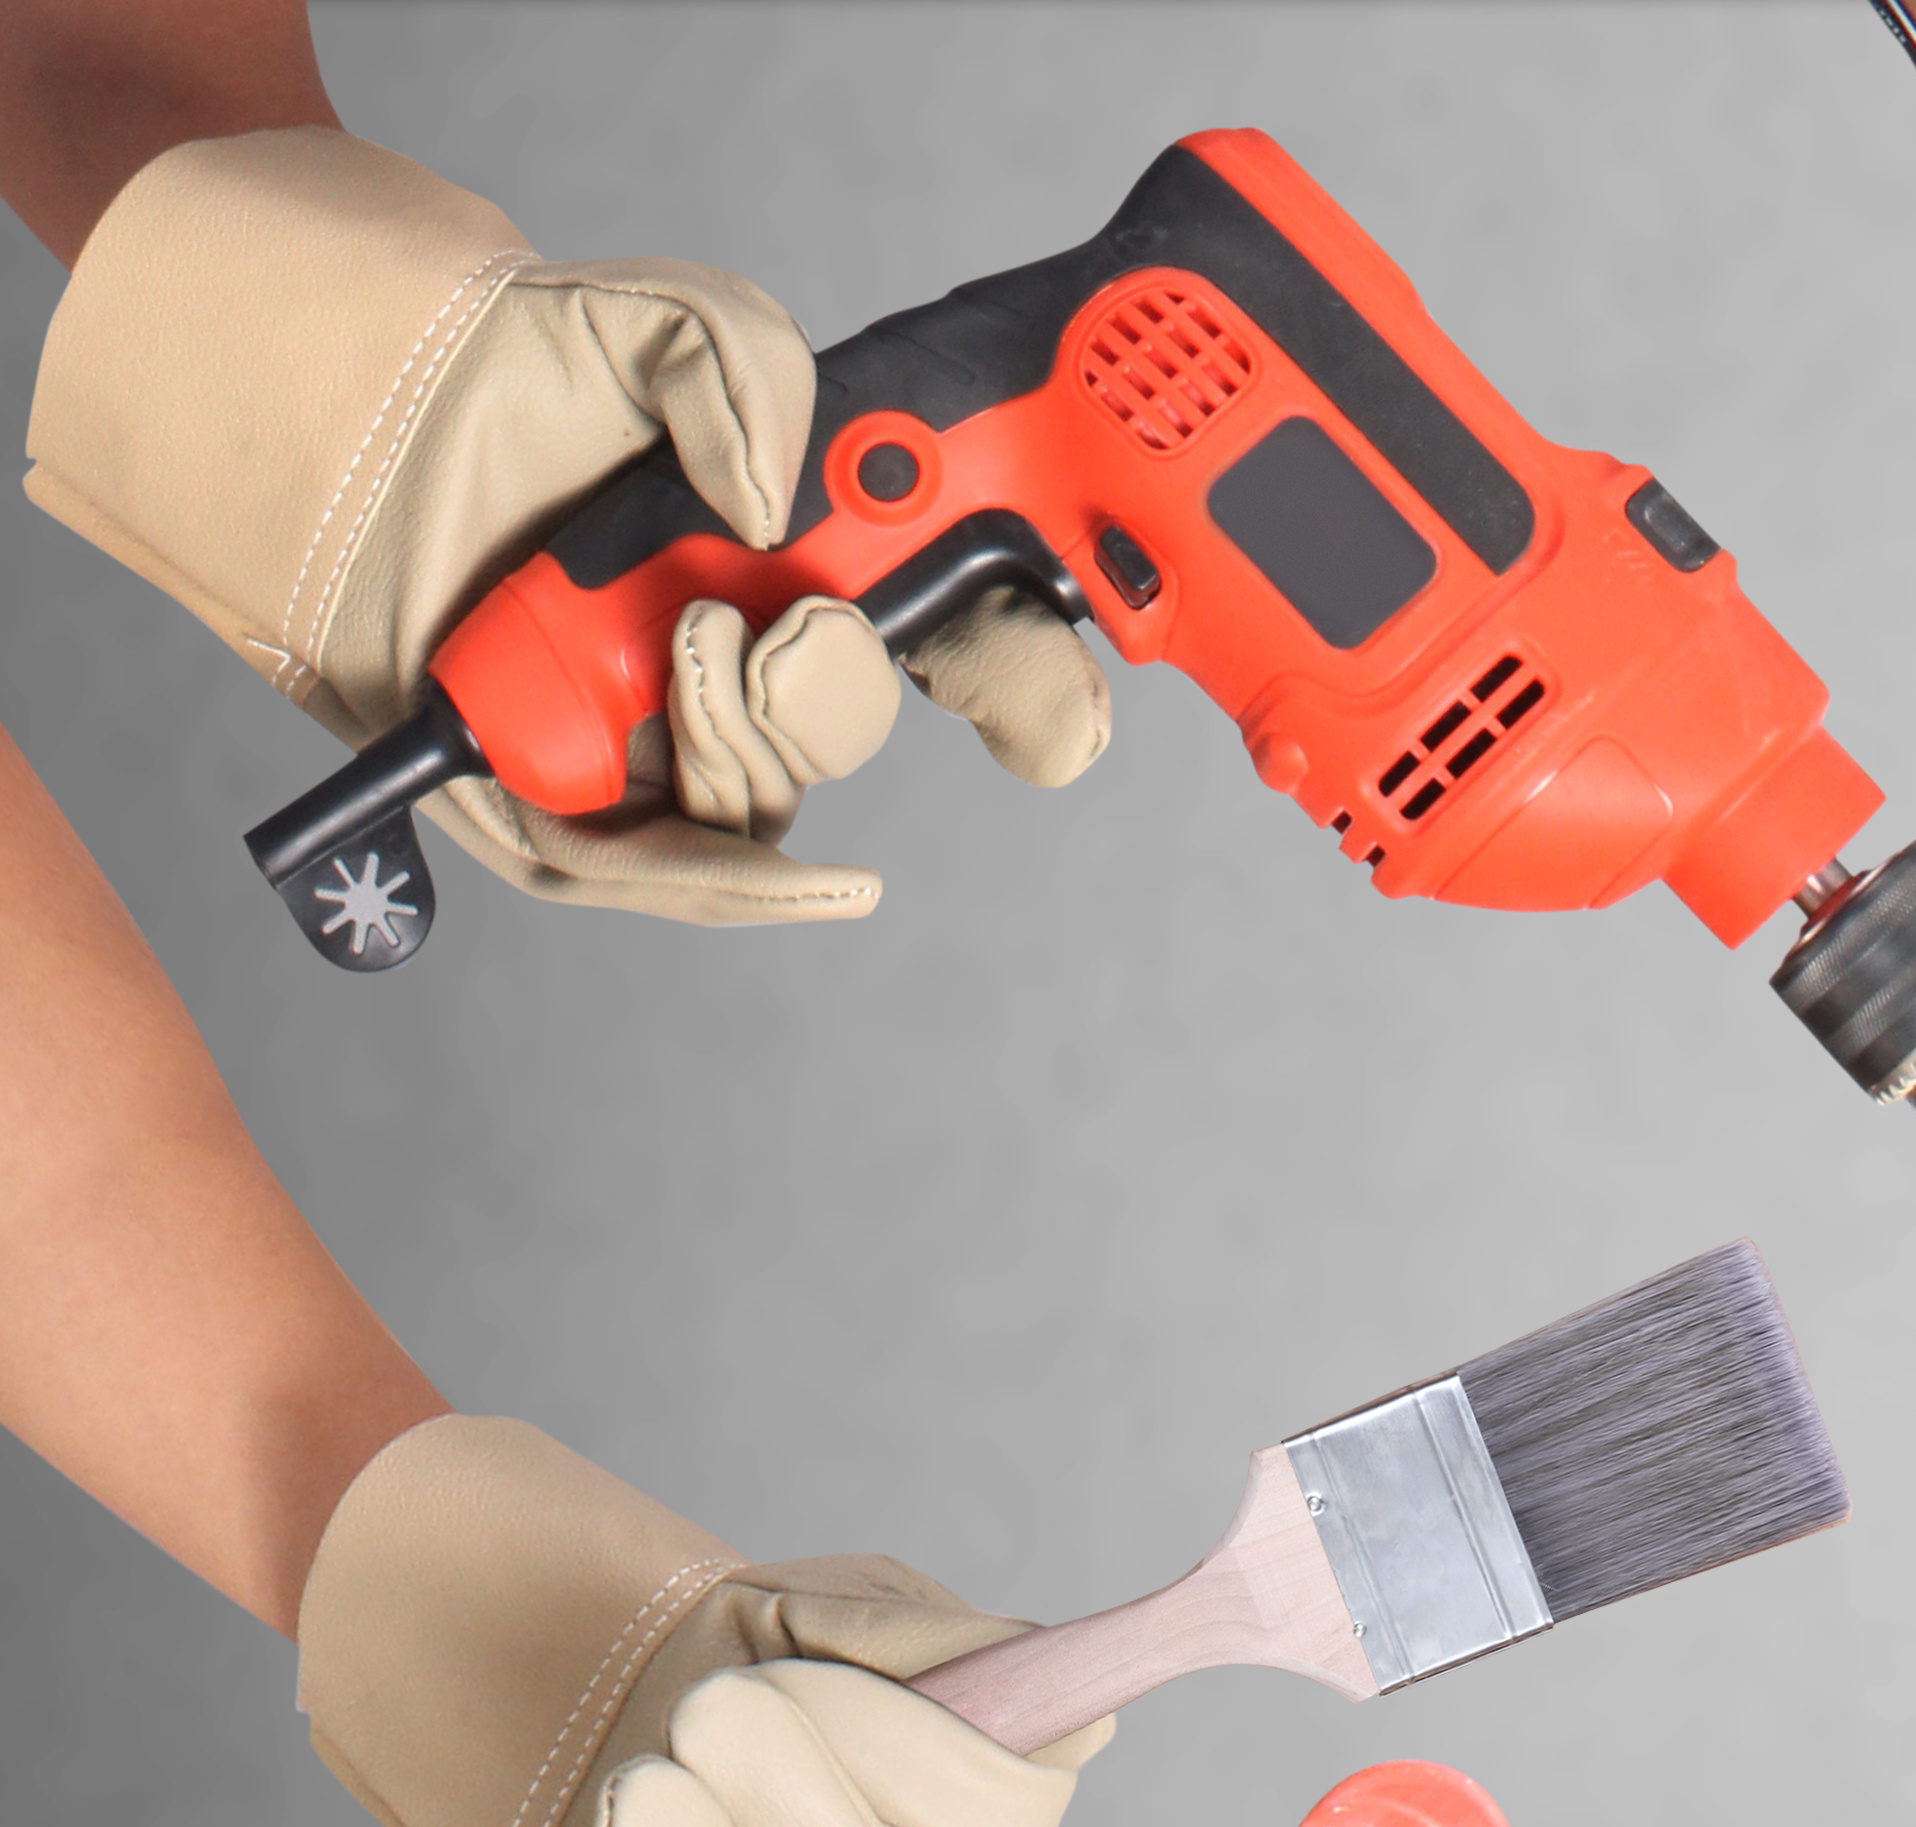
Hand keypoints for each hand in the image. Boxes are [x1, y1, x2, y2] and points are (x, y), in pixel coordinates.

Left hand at [22, 129, 1106, 925]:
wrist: (329, 408)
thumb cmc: (498, 372)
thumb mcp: (651, 321)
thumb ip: (747, 370)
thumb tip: (786, 512)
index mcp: (805, 568)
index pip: (958, 650)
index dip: (1030, 690)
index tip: (1056, 718)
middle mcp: (743, 662)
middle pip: (843, 739)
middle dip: (833, 696)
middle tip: (786, 623)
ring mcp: (651, 736)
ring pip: (758, 807)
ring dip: (749, 741)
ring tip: (686, 644)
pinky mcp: (556, 801)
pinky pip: (654, 877)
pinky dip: (725, 887)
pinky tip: (788, 878)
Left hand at [294, 1417, 1104, 1826]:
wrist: (585, 1712)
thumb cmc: (739, 1661)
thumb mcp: (834, 1608)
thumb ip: (936, 1637)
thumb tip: (1047, 1681)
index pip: (1003, 1819)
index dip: (897, 1748)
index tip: (782, 1675)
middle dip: (788, 1799)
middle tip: (702, 1713)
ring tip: (640, 1783)